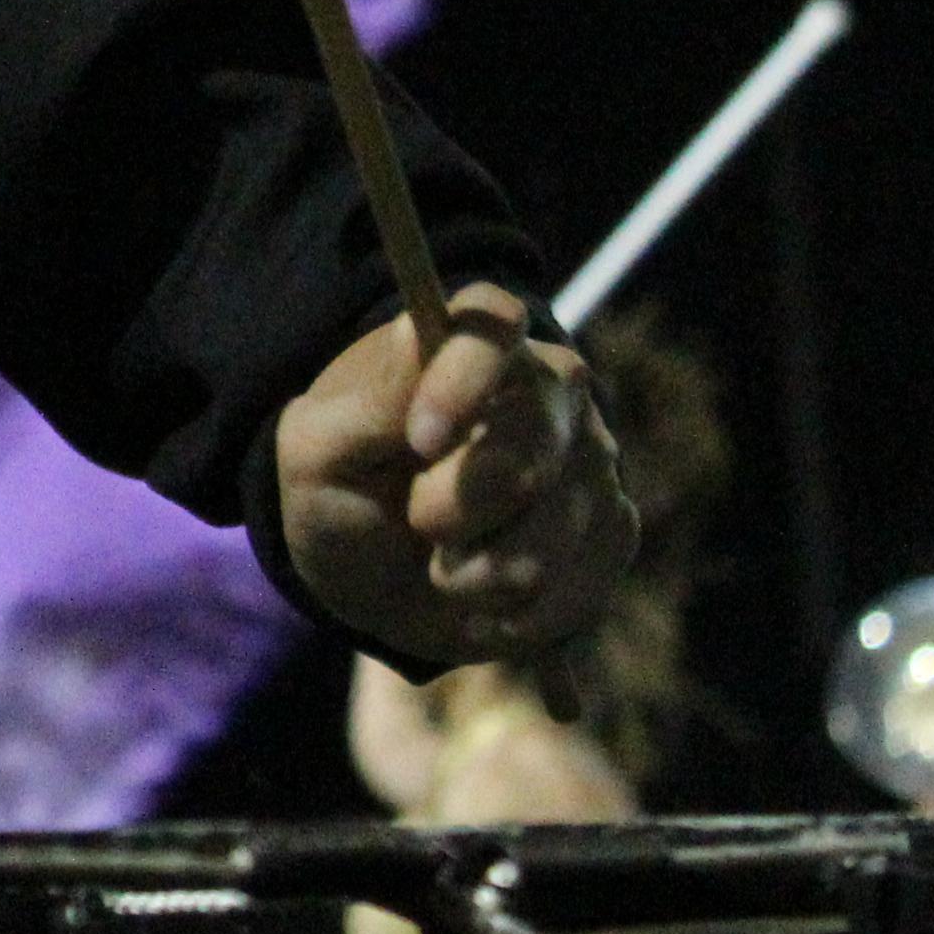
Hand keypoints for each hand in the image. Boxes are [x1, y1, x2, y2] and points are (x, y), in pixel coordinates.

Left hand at [272, 284, 635, 667]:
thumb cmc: (342, 495)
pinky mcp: (614, 526)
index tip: (420, 440)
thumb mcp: (319, 453)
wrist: (376, 580)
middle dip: (450, 510)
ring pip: (550, 535)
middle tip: (418, 519)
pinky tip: (485, 596)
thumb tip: (417, 333)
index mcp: (468, 344)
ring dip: (475, 574)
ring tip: (446, 564)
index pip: (491, 321)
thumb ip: (368, 402)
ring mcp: (592, 456)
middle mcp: (548, 387)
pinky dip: (512, 612)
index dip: (464, 378)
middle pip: (522, 452)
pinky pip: (576, 586)